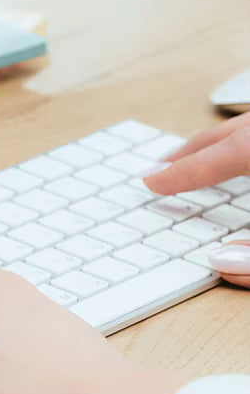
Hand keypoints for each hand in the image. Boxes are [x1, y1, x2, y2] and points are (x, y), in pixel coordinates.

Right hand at [145, 112, 249, 287]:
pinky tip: (241, 156)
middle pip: (236, 132)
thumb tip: (222, 261)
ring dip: (222, 142)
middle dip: (196, 149)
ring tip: (198, 155)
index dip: (183, 172)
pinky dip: (244, 141)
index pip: (223, 153)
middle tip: (163, 163)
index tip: (152, 180)